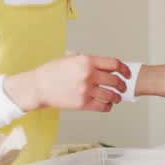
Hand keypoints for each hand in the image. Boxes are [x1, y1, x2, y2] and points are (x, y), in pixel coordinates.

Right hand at [4, 55, 131, 112]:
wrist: (38, 87)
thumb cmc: (51, 72)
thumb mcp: (70, 58)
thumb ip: (87, 60)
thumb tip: (102, 65)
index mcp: (86, 61)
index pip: (114, 64)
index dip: (124, 69)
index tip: (126, 73)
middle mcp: (88, 75)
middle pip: (115, 80)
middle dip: (122, 85)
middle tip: (122, 87)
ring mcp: (86, 90)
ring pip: (111, 95)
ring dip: (117, 97)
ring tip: (116, 98)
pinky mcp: (82, 104)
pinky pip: (102, 106)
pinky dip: (108, 106)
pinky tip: (107, 105)